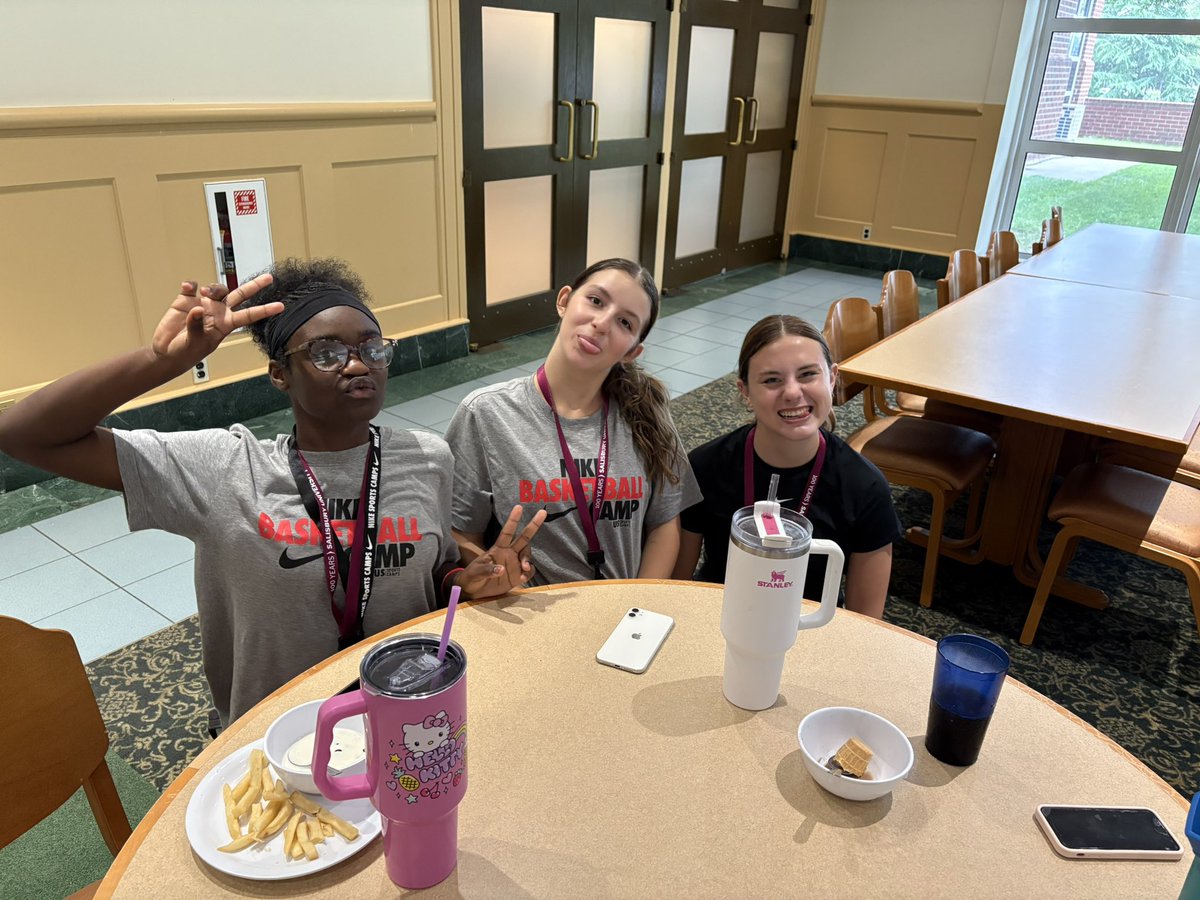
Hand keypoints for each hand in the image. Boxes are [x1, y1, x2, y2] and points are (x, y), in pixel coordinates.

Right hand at [151, 274, 282, 368]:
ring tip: (204, 292)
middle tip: (269, 278)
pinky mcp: (186, 300)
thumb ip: (198, 326)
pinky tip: (188, 288)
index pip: (249, 316)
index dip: (264, 310)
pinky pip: (191, 287)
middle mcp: (218, 312)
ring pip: (217, 288)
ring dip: (214, 287)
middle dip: (254, 286)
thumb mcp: (195, 343)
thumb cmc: (186, 353)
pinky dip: (191, 284)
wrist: (167, 352)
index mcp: (226, 324)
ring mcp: (203, 304)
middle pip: (240, 295)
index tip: (280, 306)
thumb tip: (199, 308)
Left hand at [455, 504, 546, 598]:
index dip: (513, 520)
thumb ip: (487, 571)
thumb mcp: (475, 573)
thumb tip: (502, 569)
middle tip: (543, 512)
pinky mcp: (517, 576)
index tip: (519, 507)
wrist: (474, 591)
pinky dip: (528, 574)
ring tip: (524, 569)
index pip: (507, 532)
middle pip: (524, 537)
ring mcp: (514, 564)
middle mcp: (509, 553)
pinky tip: (522, 579)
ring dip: (528, 559)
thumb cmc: (472, 577)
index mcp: (498, 548)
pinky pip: (529, 572)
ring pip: (528, 555)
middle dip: (534, 524)